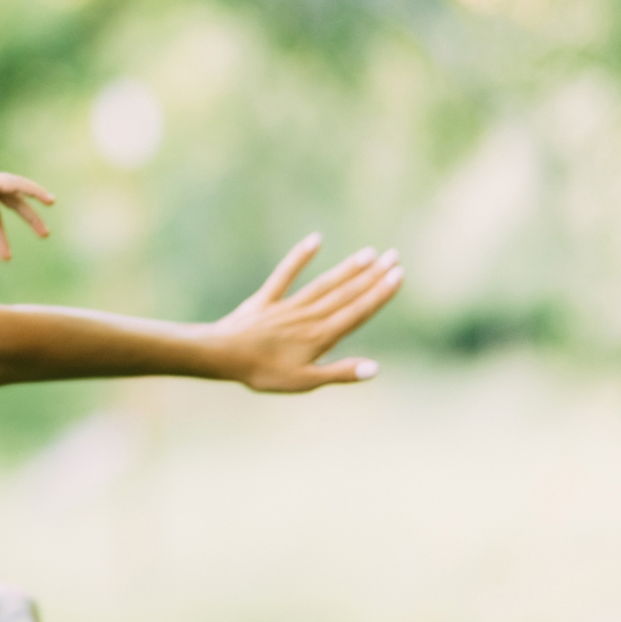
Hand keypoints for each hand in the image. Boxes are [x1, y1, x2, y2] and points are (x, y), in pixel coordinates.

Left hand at [207, 234, 401, 392]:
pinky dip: (300, 257)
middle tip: (394, 256)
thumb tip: (375, 368)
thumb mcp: (305, 381)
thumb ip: (340, 372)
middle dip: (372, 276)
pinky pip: (285, 274)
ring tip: (369, 253)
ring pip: (324, 284)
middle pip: (346, 294)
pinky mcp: (266, 299)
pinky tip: (316, 240)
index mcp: (321, 336)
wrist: (221, 356)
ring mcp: (288, 305)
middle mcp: (309, 316)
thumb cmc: (263, 373)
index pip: (357, 311)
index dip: (379, 293)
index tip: (398, 275)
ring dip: (348, 268)